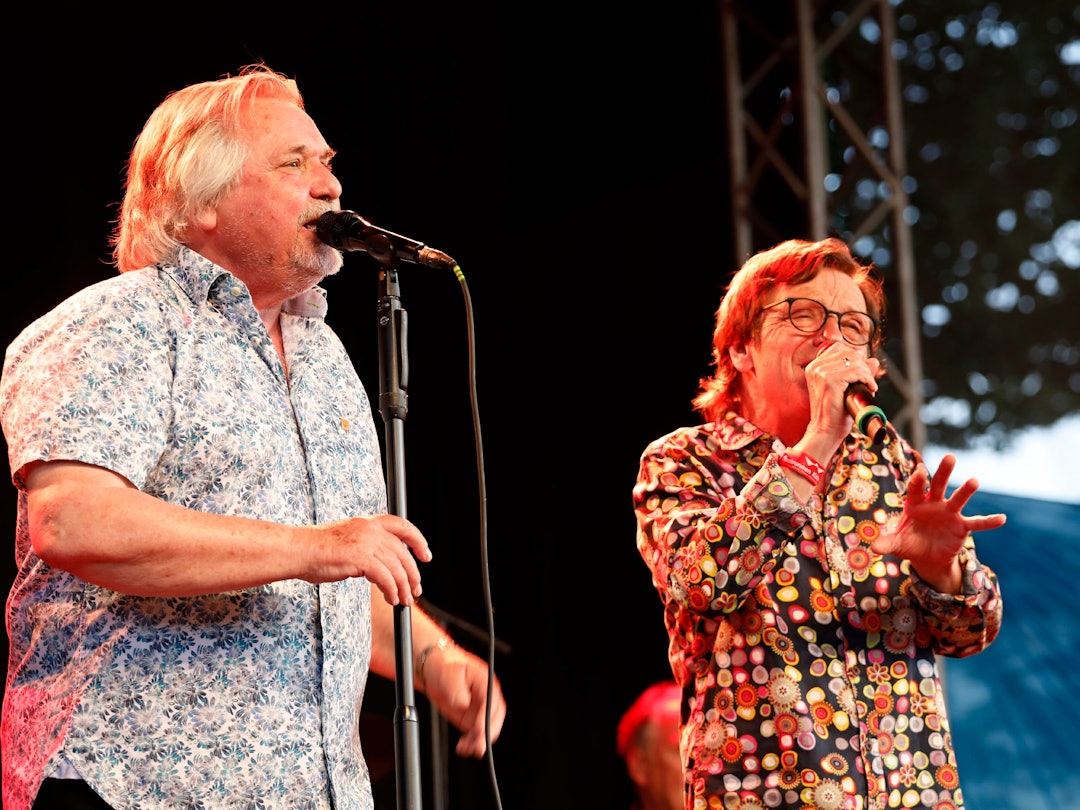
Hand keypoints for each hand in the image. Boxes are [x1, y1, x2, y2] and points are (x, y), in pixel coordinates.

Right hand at [310, 515, 431, 605]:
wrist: (299, 551)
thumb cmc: (318, 550)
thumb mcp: (348, 540)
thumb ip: (367, 546)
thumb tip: (383, 566)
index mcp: (368, 522)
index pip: (402, 526)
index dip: (418, 541)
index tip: (425, 556)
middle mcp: (371, 529)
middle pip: (403, 552)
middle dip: (413, 574)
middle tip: (416, 590)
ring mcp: (367, 542)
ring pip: (397, 568)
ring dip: (403, 587)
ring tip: (404, 601)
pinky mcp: (361, 558)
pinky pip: (386, 578)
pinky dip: (392, 591)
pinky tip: (391, 600)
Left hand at [422, 643, 506, 757]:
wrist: (432, 669)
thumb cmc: (444, 666)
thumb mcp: (450, 675)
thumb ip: (458, 691)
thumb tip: (464, 705)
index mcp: (485, 682)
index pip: (492, 702)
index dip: (487, 718)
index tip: (480, 731)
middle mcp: (485, 696)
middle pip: (494, 718)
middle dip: (486, 734)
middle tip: (477, 746)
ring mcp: (478, 708)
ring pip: (486, 729)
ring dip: (478, 741)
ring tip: (467, 748)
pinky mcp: (469, 717)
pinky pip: (475, 733)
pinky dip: (471, 742)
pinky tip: (463, 747)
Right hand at [802, 344, 881, 449]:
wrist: (826, 430)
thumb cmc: (835, 413)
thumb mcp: (847, 389)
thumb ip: (859, 373)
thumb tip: (874, 361)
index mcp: (814, 367)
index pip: (839, 347)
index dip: (855, 357)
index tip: (862, 372)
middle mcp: (815, 367)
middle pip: (848, 352)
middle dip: (863, 365)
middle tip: (868, 381)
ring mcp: (820, 372)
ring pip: (854, 361)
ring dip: (867, 373)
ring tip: (869, 386)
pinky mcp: (829, 380)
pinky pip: (856, 371)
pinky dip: (867, 379)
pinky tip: (870, 388)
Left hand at [871, 453, 1005, 591]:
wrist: (926, 556)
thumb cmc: (909, 544)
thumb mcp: (897, 545)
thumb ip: (887, 543)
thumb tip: (873, 548)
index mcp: (915, 504)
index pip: (916, 488)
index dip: (917, 479)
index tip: (919, 469)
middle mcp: (934, 504)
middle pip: (938, 485)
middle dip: (943, 472)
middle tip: (950, 457)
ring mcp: (949, 514)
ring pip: (958, 499)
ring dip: (965, 491)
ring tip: (974, 481)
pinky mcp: (961, 526)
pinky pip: (976, 523)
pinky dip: (988, 522)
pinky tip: (1002, 518)